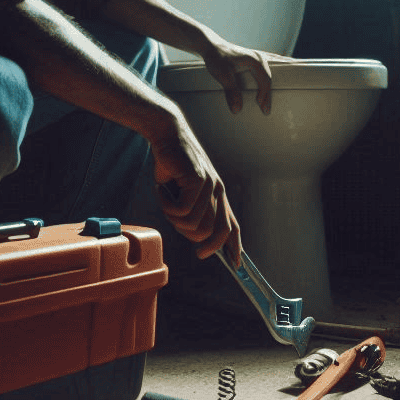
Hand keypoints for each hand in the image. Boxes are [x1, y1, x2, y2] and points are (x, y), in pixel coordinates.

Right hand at [150, 116, 241, 264]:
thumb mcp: (182, 192)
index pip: (233, 226)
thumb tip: (195, 236)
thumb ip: (190, 212)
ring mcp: (210, 185)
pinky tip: (163, 190)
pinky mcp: (198, 180)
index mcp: (217, 196)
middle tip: (179, 226)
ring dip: (174, 219)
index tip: (236, 265)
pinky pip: (183, 210)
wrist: (167, 135)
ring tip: (166, 199)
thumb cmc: (172, 165)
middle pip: (216, 233)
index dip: (235, 247)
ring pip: (195, 225)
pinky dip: (168, 205)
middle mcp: (218, 191)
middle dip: (198, 241)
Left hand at [201, 40, 294, 114]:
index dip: (265, 96)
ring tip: (298, 76)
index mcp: (254, 60)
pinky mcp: (254, 58)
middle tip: (268, 110)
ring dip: (284, 73)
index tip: (262, 108)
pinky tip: (286, 64)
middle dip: (270, 93)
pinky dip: (279, 65)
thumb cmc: (216, 57)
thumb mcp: (222, 75)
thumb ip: (231, 92)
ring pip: (275, 66)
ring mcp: (257, 56)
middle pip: (270, 77)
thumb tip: (237, 109)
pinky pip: (271, 62)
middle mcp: (259, 57)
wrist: (210, 45)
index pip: (265, 81)